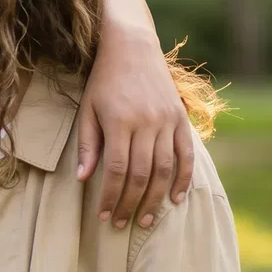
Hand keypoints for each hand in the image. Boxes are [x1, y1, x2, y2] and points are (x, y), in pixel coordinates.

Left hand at [77, 11, 195, 229]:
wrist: (131, 47)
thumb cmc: (102, 80)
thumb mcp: (87, 109)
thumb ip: (88, 144)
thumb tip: (84, 179)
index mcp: (119, 122)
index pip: (117, 170)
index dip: (111, 196)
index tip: (103, 216)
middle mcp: (147, 123)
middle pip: (142, 174)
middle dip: (130, 203)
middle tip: (122, 224)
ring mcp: (167, 121)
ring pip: (165, 169)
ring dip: (156, 198)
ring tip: (145, 219)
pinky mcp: (181, 119)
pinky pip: (186, 155)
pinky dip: (184, 178)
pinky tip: (177, 199)